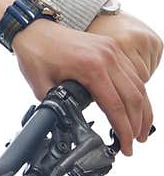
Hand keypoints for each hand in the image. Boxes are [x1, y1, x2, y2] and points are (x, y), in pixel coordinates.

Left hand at [12, 10, 160, 154]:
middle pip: (133, 97)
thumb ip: (59, 107)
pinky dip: (138, 92)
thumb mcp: (42, 88)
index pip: (115, 106)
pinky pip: (133, 72)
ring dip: (142, 109)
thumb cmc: (36, 54)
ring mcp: (112, 50)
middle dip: (138, 124)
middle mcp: (107, 57)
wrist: (33, 29)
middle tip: (136, 142)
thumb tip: (70, 123)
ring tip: (141, 129)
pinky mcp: (112, 47)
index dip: (123, 130)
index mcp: (90, 68)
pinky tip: (137, 106)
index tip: (126, 146)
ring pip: (138, 85)